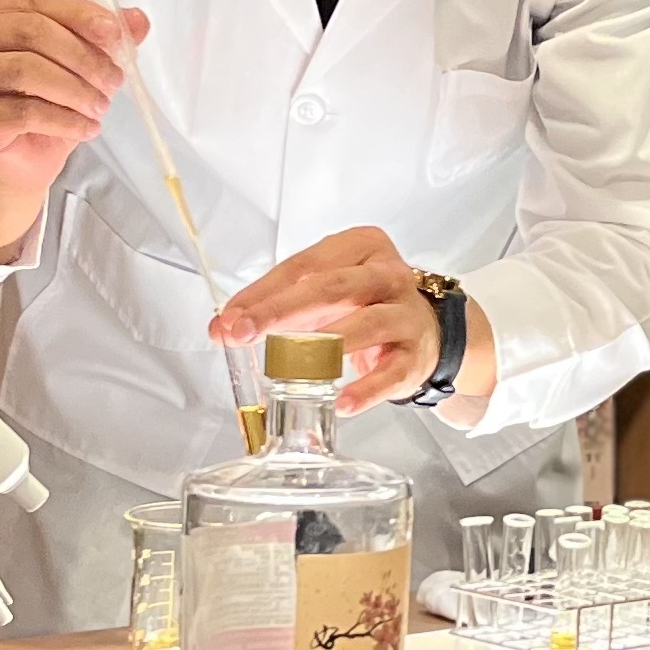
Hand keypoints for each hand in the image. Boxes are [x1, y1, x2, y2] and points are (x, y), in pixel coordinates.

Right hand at [0, 0, 144, 257]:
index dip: (82, 15)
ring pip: (26, 71)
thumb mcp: (83, 61)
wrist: (20, 155)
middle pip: (33, 32)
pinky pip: (23, 112)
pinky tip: (86, 128)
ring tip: (101, 107)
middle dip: (84, 57)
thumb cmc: (47, 99)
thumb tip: (138, 20)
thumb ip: (106, 37)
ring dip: (76, 90)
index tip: (115, 35)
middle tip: (115, 81)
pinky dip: (65, 121)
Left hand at [216, 226, 438, 414]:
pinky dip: (366, 390)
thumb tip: (222, 326)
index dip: (263, 292)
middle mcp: (387, 274)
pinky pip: (391, 373)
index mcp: (361, 247)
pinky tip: (342, 402)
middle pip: (332, 288)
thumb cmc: (367, 305)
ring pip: (366, 323)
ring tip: (290, 364)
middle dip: (281, 311)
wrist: (427, 332)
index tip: (230, 318)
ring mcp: (406, 313)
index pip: (304, 265)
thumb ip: (277, 306)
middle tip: (244, 333)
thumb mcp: (324, 295)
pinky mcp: (415, 354)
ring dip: (325, 345)